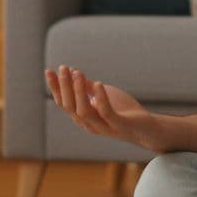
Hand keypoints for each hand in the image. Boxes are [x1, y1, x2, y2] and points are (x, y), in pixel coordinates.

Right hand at [44, 65, 166, 152]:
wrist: (147, 129)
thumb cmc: (124, 111)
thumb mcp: (104, 95)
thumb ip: (89, 88)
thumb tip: (74, 73)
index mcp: (84, 118)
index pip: (64, 103)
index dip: (55, 88)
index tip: (49, 70)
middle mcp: (89, 125)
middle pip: (70, 107)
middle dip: (64, 86)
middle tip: (63, 68)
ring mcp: (104, 127)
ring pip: (84, 111)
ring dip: (78, 91)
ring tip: (77, 73)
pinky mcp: (119, 125)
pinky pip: (106, 113)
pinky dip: (101, 98)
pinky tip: (99, 84)